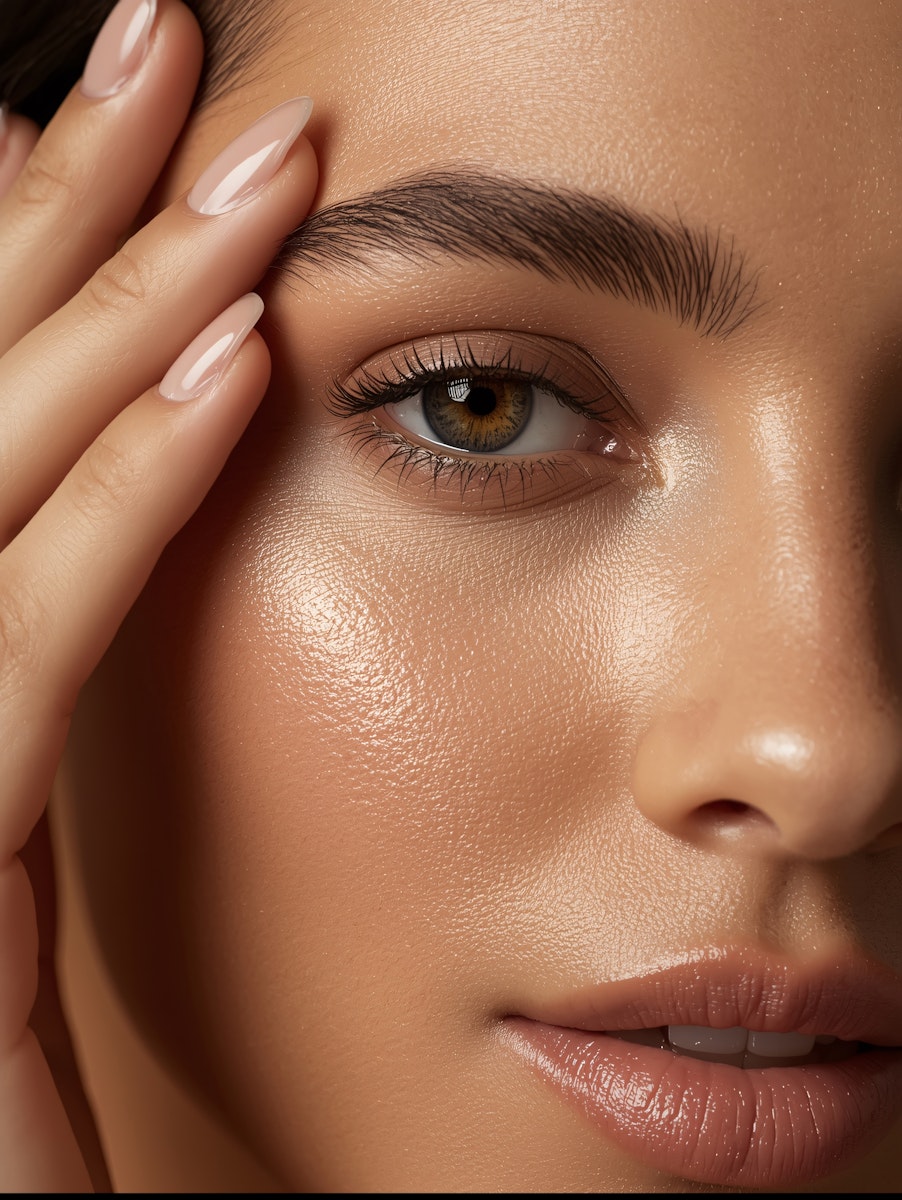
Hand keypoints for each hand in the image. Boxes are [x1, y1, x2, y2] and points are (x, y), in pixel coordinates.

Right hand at [0, 0, 316, 1186]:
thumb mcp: (22, 817)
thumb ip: (48, 641)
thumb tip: (139, 483)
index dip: (46, 252)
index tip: (142, 140)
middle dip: (73, 201)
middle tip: (171, 45)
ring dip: (126, 291)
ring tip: (237, 146)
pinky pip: (30, 632)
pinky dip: (129, 491)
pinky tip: (234, 371)